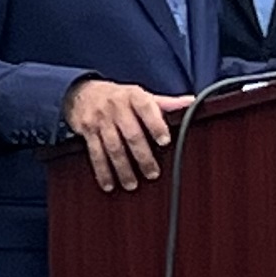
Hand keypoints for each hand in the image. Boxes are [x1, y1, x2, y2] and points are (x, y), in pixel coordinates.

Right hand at [64, 82, 194, 192]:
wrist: (83, 92)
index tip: (165, 142)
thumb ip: (165, 103)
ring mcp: (100, 119)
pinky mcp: (87, 131)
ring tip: (132, 184)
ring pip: (113, 146)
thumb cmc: (119, 97)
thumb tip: (192, 103)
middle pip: (131, 133)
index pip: (146, 108)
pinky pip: (95, 153)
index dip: (156, 124)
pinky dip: (102, 171)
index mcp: (133, 96)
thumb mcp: (141, 95)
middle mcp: (116, 106)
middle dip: (142, 155)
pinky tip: (109, 184)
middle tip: (152, 173)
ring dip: (123, 168)